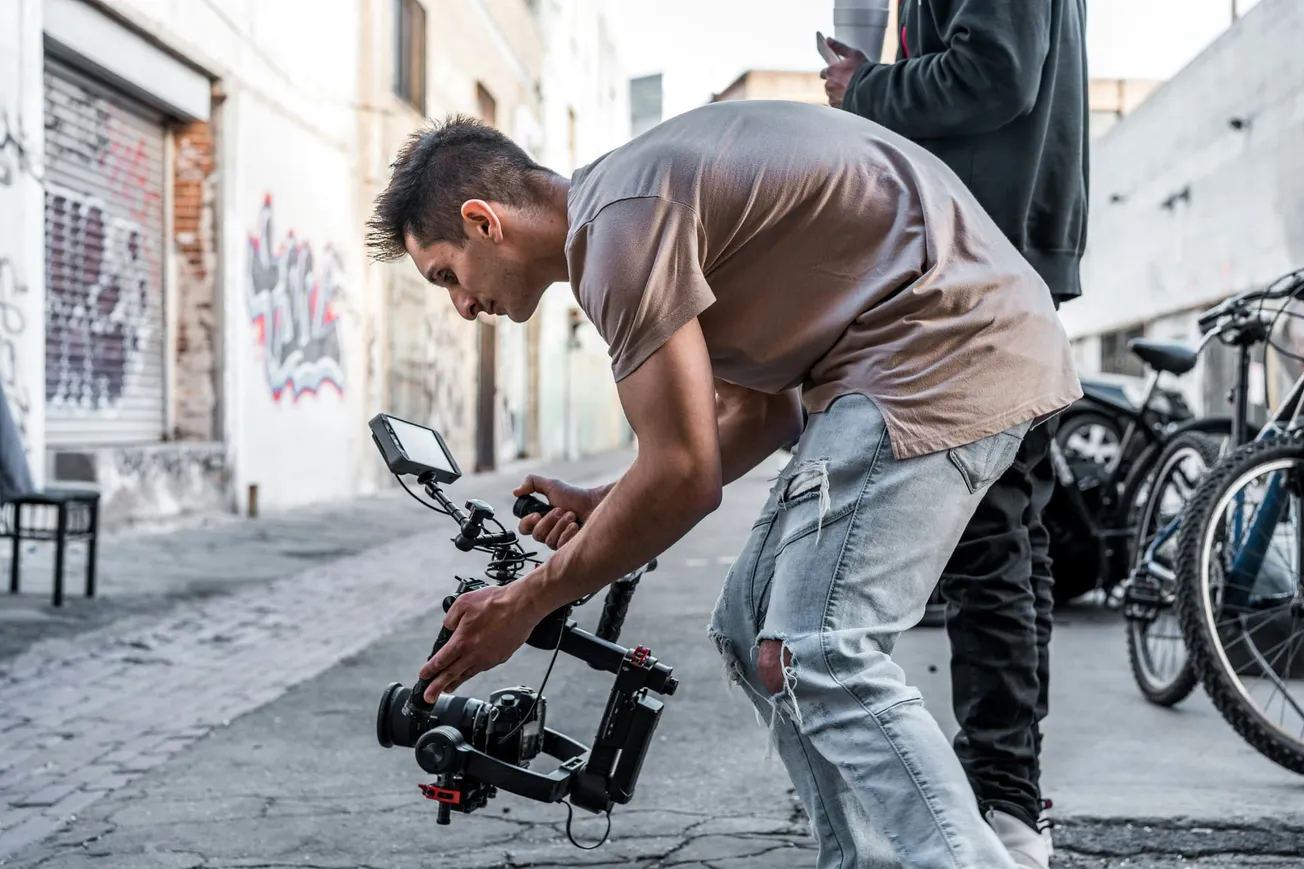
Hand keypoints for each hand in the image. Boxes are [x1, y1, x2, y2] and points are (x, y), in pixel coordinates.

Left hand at [418, 583, 542, 703]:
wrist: (521, 607)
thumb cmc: (495, 602)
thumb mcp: (463, 603)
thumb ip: (451, 618)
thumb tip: (448, 627)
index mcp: (462, 641)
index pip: (440, 661)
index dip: (430, 670)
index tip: (423, 676)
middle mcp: (474, 654)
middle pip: (451, 675)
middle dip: (437, 688)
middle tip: (428, 697)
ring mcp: (488, 658)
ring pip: (467, 674)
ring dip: (456, 682)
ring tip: (447, 688)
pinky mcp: (500, 658)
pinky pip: (482, 667)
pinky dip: (473, 671)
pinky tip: (470, 670)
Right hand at [513, 475, 607, 549]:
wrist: (594, 504)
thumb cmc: (575, 496)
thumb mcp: (552, 485)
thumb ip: (533, 483)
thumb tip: (516, 491)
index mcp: (540, 518)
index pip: (524, 528)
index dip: (527, 523)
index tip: (536, 514)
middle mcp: (548, 531)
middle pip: (536, 535)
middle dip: (549, 521)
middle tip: (561, 510)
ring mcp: (558, 540)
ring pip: (548, 540)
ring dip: (561, 525)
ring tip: (572, 516)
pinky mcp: (568, 548)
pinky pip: (560, 546)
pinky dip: (568, 534)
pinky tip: (576, 526)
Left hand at [819, 37, 867, 108]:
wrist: (870, 90)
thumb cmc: (864, 71)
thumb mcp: (853, 54)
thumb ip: (839, 47)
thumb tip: (828, 40)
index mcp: (831, 71)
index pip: (824, 72)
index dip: (831, 72)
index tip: (838, 73)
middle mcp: (829, 84)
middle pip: (828, 84)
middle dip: (835, 84)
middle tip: (848, 83)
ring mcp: (832, 97)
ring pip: (832, 95)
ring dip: (838, 93)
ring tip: (851, 91)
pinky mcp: (837, 107)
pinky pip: (836, 105)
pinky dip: (841, 102)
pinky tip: (850, 99)